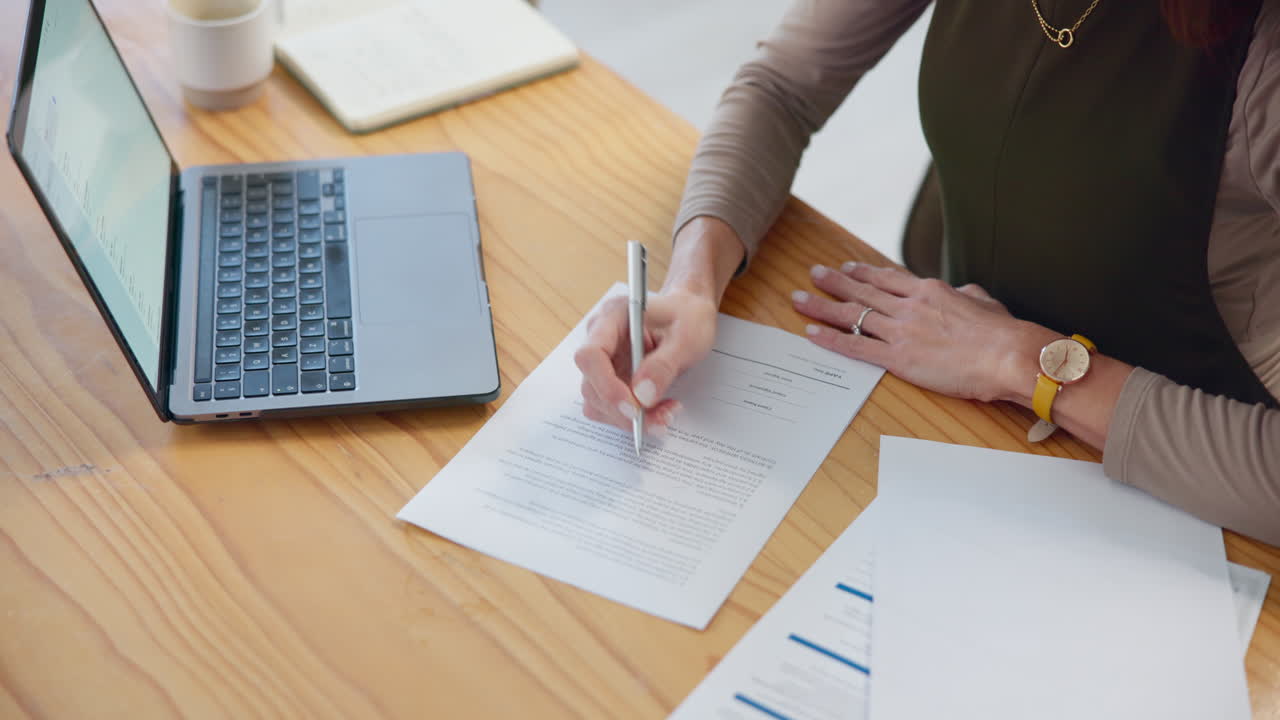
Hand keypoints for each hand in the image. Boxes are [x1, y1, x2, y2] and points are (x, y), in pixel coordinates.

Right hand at [574, 287, 717, 432]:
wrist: (690, 316)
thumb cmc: (687, 317)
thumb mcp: (687, 337)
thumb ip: (664, 365)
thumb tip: (642, 395)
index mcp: (612, 318)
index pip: (591, 356)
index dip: (606, 385)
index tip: (634, 406)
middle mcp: (601, 340)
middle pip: (592, 386)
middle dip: (624, 411)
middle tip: (661, 418)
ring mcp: (604, 362)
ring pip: (598, 403)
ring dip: (629, 419)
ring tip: (666, 413)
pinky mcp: (611, 380)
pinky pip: (610, 408)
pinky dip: (632, 418)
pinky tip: (658, 410)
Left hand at [793, 262, 1057, 402]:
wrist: (1008, 355)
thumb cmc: (1003, 332)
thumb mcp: (983, 301)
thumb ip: (964, 294)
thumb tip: (958, 292)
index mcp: (929, 291)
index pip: (887, 278)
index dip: (864, 273)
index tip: (848, 267)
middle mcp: (909, 306)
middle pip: (863, 290)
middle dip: (834, 282)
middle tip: (813, 274)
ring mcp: (900, 331)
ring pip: (852, 314)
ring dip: (822, 306)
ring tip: (799, 299)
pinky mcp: (897, 357)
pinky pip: (855, 346)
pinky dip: (831, 339)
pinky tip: (812, 333)